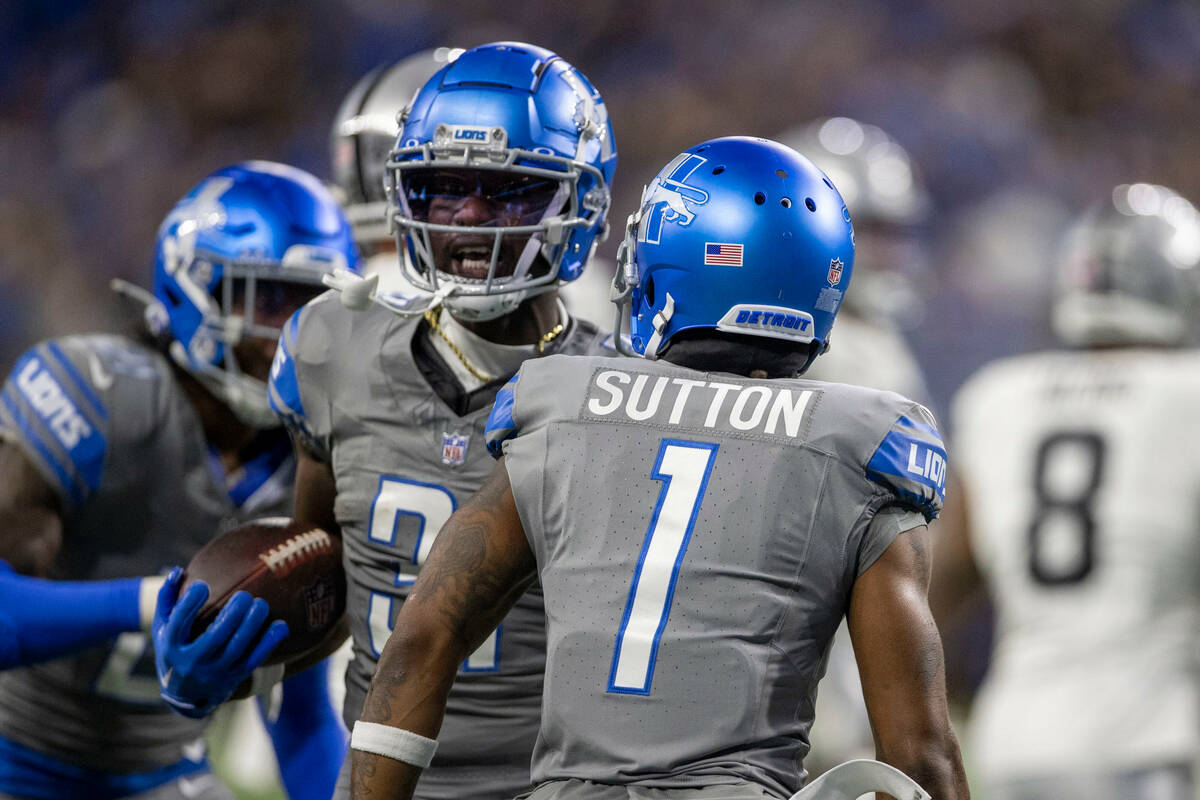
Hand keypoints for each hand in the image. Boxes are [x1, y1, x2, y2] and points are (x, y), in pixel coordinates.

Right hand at [152, 567, 288, 717]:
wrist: (185, 696)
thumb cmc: (174, 650)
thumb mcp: (163, 628)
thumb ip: (167, 598)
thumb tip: (178, 570)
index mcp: (171, 647)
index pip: (178, 625)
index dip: (189, 604)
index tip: (203, 585)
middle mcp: (192, 662)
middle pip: (214, 637)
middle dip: (232, 614)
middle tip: (244, 595)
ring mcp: (214, 672)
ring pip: (236, 648)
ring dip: (252, 624)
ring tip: (261, 604)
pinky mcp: (233, 677)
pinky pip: (254, 660)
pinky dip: (269, 643)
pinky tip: (280, 625)